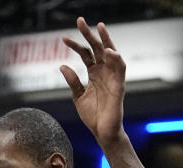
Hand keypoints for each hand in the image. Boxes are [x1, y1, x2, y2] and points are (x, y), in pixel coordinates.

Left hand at [60, 17, 126, 147]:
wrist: (102, 133)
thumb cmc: (92, 116)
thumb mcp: (78, 96)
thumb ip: (72, 81)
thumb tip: (62, 65)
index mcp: (94, 74)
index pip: (85, 54)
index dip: (75, 45)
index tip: (63, 38)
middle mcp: (104, 72)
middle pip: (98, 49)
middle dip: (90, 34)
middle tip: (80, 20)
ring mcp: (113, 78)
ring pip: (111, 54)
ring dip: (106, 40)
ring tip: (99, 27)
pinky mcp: (119, 86)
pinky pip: (120, 69)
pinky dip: (115, 59)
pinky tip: (108, 51)